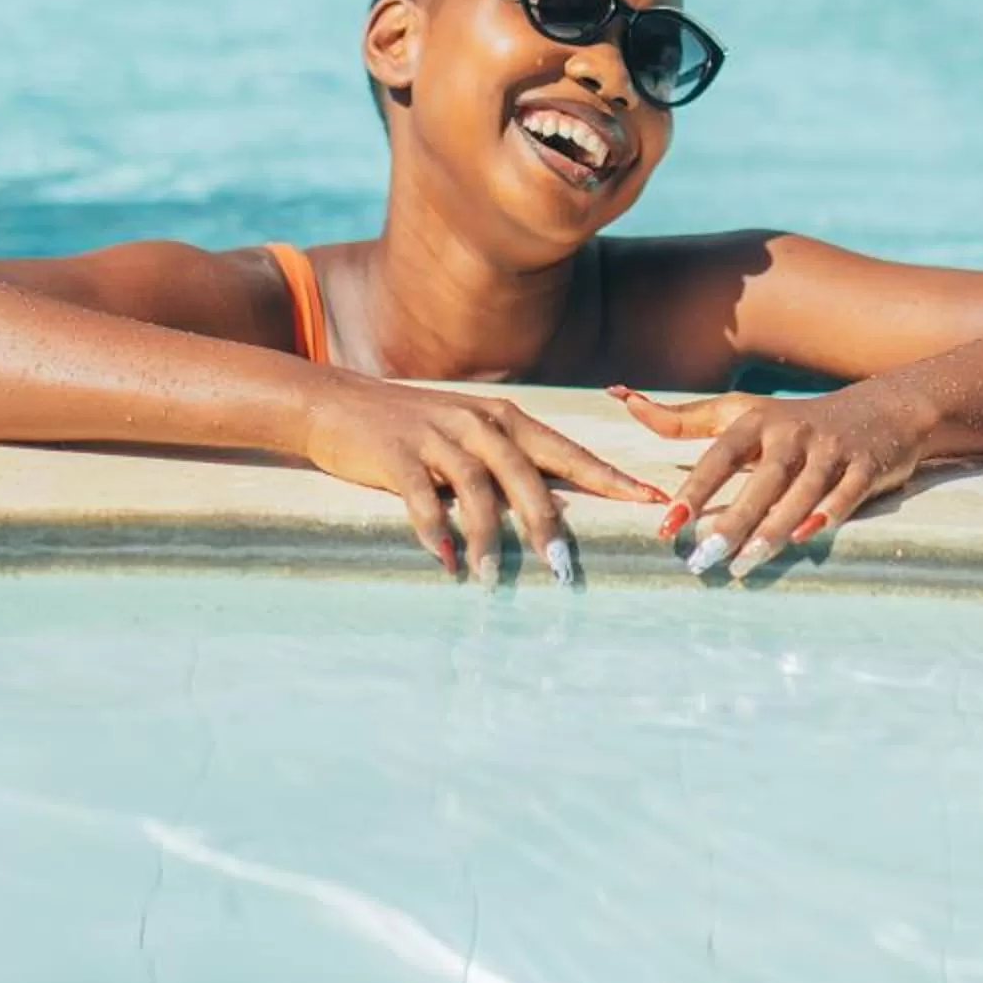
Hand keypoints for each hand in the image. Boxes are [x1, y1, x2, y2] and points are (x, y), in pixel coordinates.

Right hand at [303, 378, 666, 585]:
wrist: (335, 403)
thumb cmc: (409, 427)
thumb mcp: (466, 434)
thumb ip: (505, 462)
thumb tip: (551, 509)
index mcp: (504, 418)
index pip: (567, 451)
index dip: (608, 477)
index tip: (647, 501)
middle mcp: (477, 422)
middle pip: (527, 475)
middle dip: (548, 524)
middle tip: (564, 570)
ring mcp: (436, 435)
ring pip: (477, 490)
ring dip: (489, 538)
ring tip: (494, 580)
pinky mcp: (396, 452)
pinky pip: (423, 496)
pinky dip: (436, 531)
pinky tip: (447, 561)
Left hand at [610, 381, 930, 579]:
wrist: (882, 408)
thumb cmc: (794, 420)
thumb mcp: (742, 412)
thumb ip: (684, 418)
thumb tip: (623, 400)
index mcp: (758, 421)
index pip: (720, 456)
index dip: (695, 491)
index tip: (668, 525)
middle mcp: (794, 433)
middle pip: (761, 480)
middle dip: (732, 521)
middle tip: (702, 560)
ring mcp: (832, 450)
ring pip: (801, 493)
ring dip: (773, 528)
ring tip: (745, 564)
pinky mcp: (866, 467)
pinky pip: (847, 494)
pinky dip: (829, 513)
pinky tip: (807, 537)